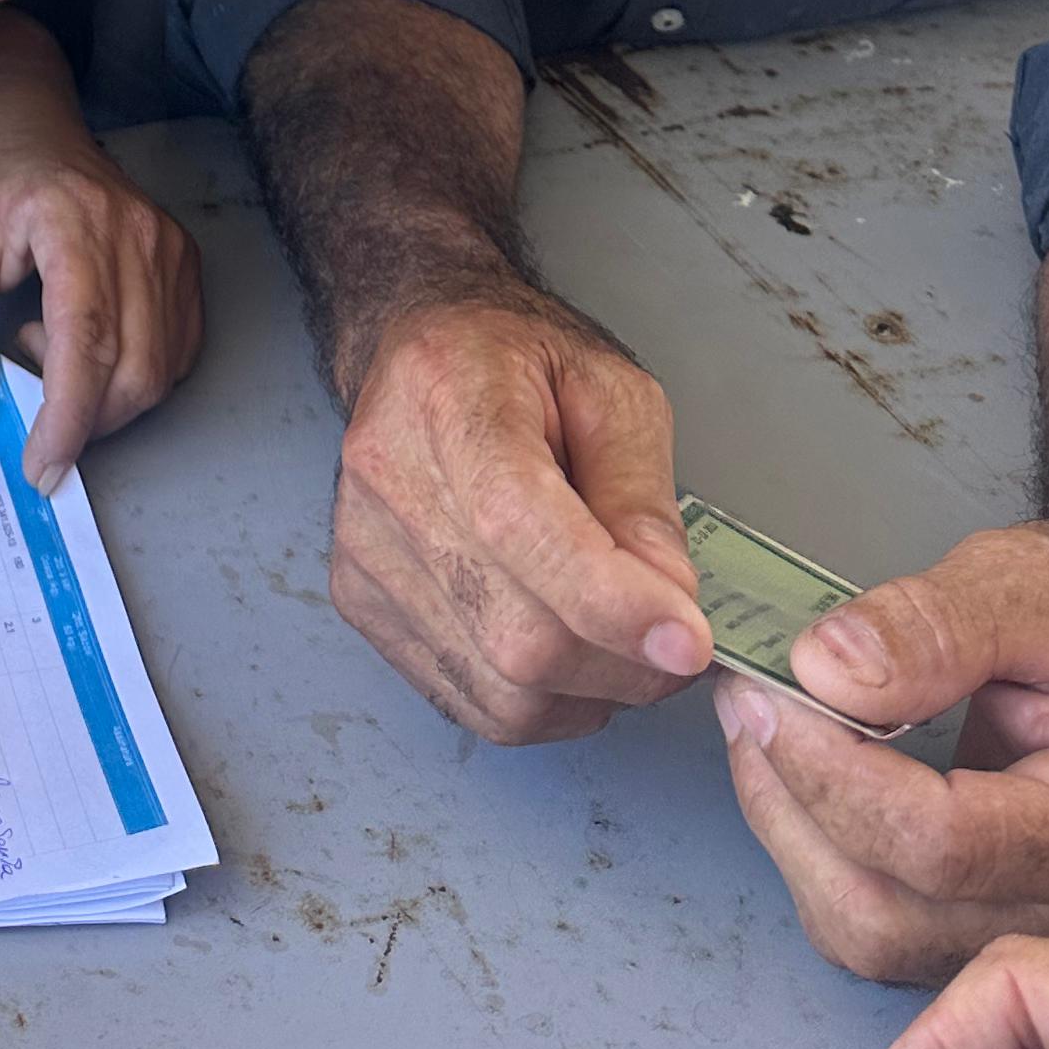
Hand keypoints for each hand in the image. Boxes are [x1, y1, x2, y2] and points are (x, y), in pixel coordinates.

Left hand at [0, 18, 202, 491]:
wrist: (24, 117)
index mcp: (73, 220)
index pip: (86, 340)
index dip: (67, 417)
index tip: (40, 467)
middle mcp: (136, 232)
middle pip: (133, 368)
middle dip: (85, 422)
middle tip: (30, 414)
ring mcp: (169, 245)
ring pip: (160, 370)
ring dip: (105, 397)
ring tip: (45, 347)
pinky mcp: (184, 259)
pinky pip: (176, 351)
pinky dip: (133, 375)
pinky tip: (84, 342)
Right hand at [330, 286, 709, 741]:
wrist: (423, 345)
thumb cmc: (521, 360)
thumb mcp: (612, 391)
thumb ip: (642, 495)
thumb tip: (670, 605)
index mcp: (449, 395)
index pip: (518, 523)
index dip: (609, 599)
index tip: (689, 639)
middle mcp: (387, 476)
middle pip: (514, 630)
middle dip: (622, 660)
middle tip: (678, 640)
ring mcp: (363, 548)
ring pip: (500, 688)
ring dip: (589, 690)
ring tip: (620, 636)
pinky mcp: (359, 600)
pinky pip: (472, 703)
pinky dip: (543, 703)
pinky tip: (568, 651)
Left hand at [719, 522, 1048, 985]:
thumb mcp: (1036, 582)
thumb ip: (935, 624)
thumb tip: (827, 671)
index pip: (946, 844)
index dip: (835, 773)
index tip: (770, 690)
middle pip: (896, 914)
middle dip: (794, 806)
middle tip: (748, 699)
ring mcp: (1042, 935)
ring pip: (875, 937)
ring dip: (792, 835)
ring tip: (763, 727)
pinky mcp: (995, 928)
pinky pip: (883, 928)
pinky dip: (820, 854)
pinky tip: (801, 773)